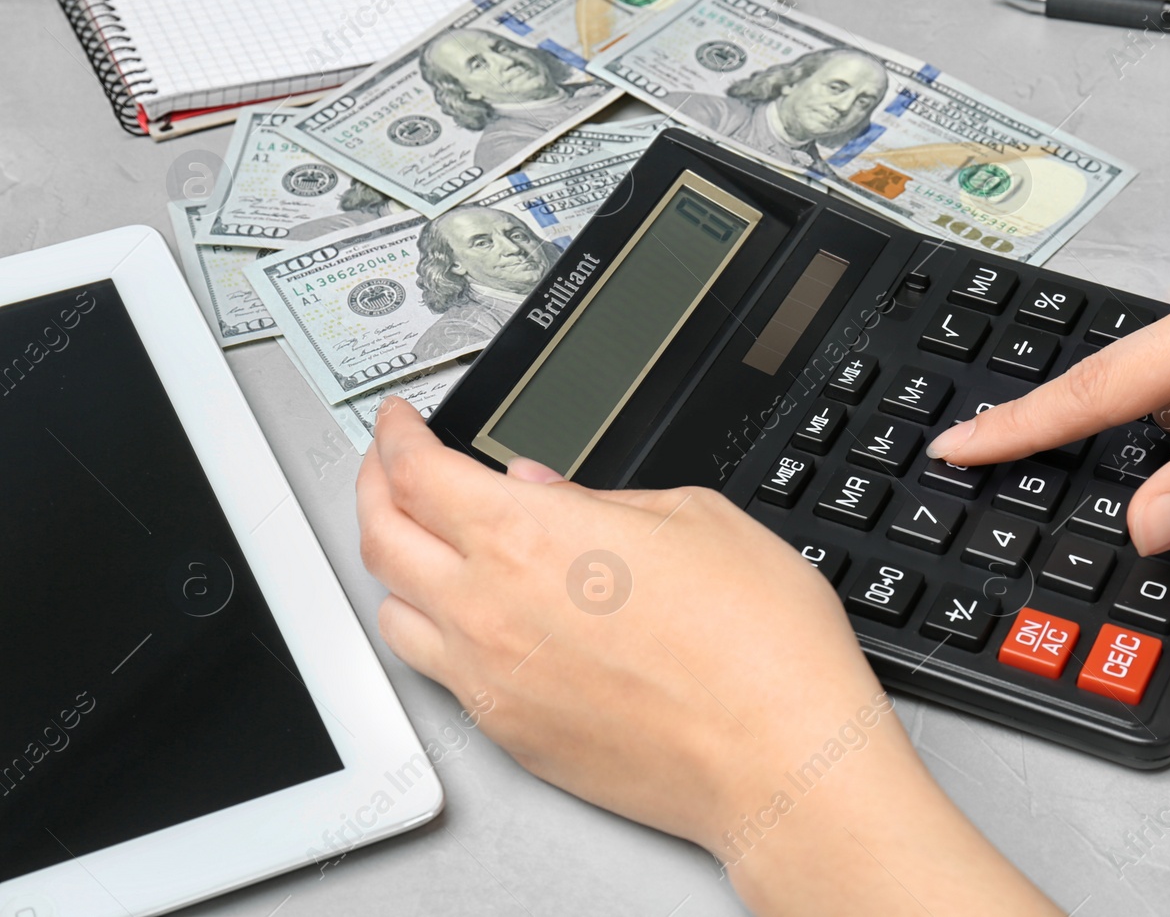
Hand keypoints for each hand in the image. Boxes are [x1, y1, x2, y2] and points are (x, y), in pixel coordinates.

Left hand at [356, 400, 1060, 915]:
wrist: (781, 759)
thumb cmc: (758, 645)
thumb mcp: (694, 518)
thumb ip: (600, 498)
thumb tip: (546, 490)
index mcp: (529, 535)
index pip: (417, 472)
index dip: (397, 436)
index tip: (401, 424)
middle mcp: (489, 609)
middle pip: (381, 536)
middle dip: (375, 486)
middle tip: (389, 466)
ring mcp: (490, 680)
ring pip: (393, 610)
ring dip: (396, 564)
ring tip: (421, 542)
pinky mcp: (509, 735)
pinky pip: (437, 673)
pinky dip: (435, 631)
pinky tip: (471, 618)